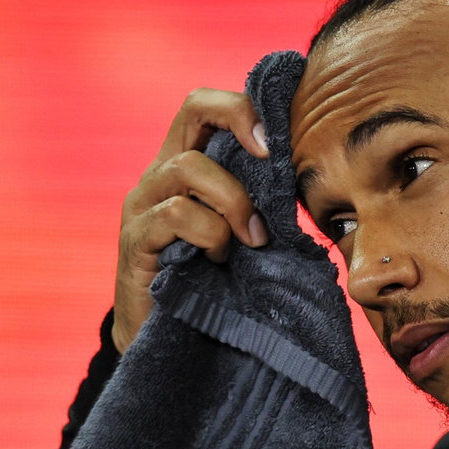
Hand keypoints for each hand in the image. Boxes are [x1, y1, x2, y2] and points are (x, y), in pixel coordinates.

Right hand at [112, 88, 269, 352]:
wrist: (162, 342)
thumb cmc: (210, 285)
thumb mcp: (240, 236)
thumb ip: (260, 205)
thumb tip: (313, 186)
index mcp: (186, 166)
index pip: (206, 106)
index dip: (243, 106)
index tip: (277, 140)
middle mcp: (159, 175)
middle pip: (193, 107)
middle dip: (240, 123)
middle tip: (271, 159)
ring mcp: (142, 204)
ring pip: (189, 167)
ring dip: (232, 201)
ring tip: (249, 240)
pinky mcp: (135, 240)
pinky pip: (175, 214)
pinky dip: (209, 234)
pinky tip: (217, 261)